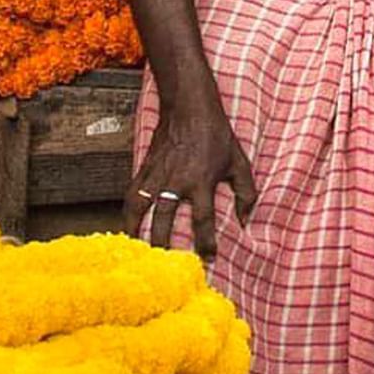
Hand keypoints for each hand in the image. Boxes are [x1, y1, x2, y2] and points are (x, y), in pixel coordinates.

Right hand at [124, 98, 256, 262]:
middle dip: (164, 246)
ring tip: (138, 253)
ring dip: (138, 233)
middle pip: (164, 222)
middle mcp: (176, 181)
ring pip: (141, 210)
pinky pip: (131, 195)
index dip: (206, 244)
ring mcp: (157, 175)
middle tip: (165, 266)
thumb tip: (246, 220)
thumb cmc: (216, 134)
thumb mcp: (239, 161)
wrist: (190, 107)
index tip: (208, 259)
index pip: (203, 221)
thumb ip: (246, 192)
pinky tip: (127, 228)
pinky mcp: (145, 168)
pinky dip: (127, 213)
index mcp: (201, 181)